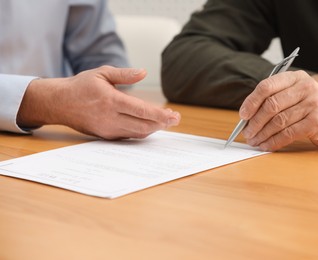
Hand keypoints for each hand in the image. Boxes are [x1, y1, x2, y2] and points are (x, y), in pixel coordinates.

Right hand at [17, 66, 180, 138]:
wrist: (59, 103)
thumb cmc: (81, 86)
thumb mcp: (102, 73)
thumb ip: (125, 74)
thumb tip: (144, 72)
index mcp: (111, 101)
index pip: (142, 111)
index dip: (161, 115)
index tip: (174, 116)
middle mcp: (110, 118)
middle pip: (144, 126)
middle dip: (162, 123)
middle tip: (175, 119)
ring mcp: (107, 129)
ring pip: (138, 133)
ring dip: (154, 128)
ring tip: (165, 121)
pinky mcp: (105, 136)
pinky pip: (129, 137)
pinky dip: (141, 132)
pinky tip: (150, 126)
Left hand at [239, 70, 317, 150]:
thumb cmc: (316, 108)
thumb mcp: (299, 95)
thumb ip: (277, 99)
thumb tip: (248, 116)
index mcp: (296, 78)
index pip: (267, 86)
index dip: (251, 101)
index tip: (243, 115)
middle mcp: (305, 88)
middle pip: (271, 105)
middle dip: (255, 122)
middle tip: (247, 133)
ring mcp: (313, 104)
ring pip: (278, 121)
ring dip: (262, 134)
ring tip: (254, 141)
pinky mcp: (317, 122)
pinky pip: (288, 134)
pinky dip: (274, 142)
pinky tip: (267, 146)